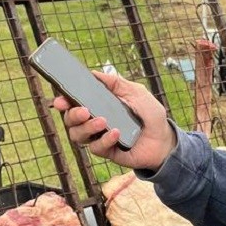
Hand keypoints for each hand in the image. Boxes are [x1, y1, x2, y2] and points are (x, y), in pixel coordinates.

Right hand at [52, 71, 175, 170]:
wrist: (164, 139)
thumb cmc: (150, 114)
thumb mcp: (136, 92)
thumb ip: (116, 83)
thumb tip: (95, 73)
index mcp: (98, 104)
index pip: (74, 102)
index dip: (63, 101)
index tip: (61, 100)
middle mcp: (94, 121)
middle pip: (70, 120)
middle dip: (73, 115)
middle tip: (84, 111)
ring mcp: (99, 137)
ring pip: (78, 135)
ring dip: (87, 127)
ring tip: (102, 121)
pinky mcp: (107, 152)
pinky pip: (96, 147)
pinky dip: (105, 139)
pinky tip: (116, 133)